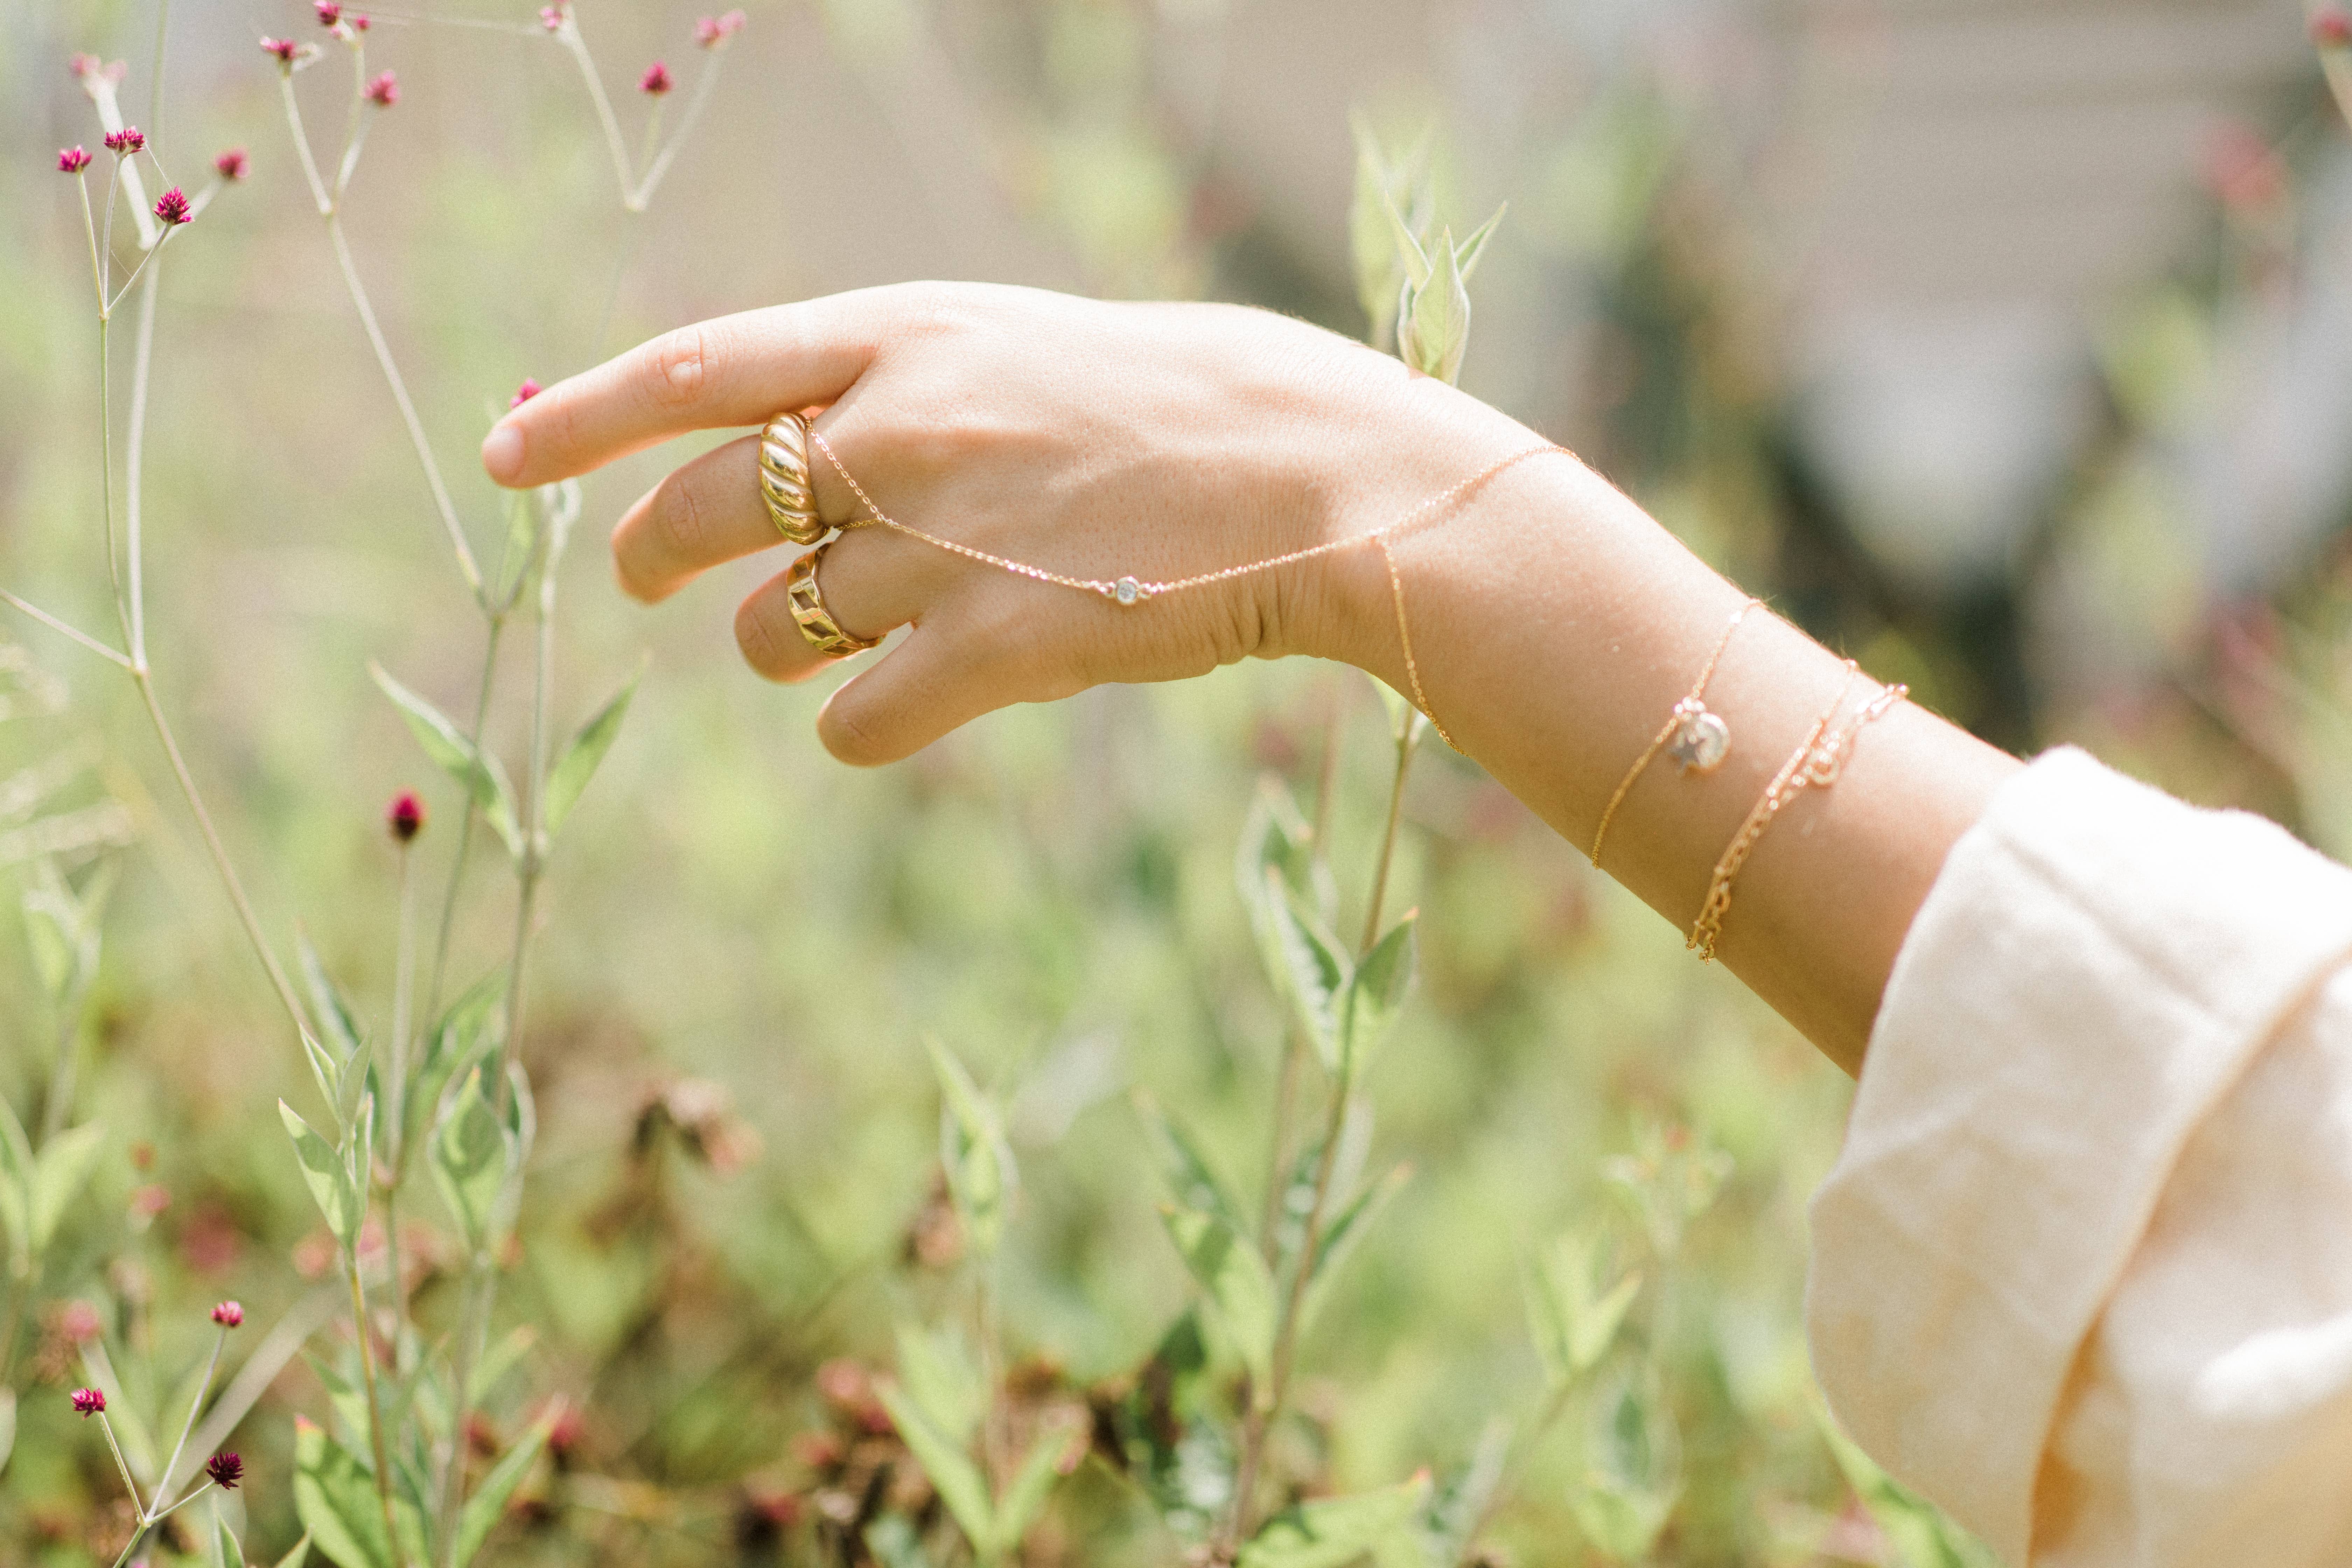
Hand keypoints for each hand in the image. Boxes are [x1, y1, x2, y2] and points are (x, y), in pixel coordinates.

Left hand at [481, 281, 1527, 762]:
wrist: (1307, 472)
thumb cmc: (1160, 406)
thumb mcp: (1004, 348)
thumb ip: (881, 384)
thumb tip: (766, 458)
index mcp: (898, 336)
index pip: (689, 370)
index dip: (578, 419)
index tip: (503, 459)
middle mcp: (894, 432)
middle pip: (699, 517)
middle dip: (653, 555)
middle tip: (658, 577)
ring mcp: (936, 544)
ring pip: (768, 636)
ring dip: (788, 646)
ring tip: (880, 625)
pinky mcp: (990, 651)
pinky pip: (853, 725)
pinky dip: (867, 725)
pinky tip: (929, 696)